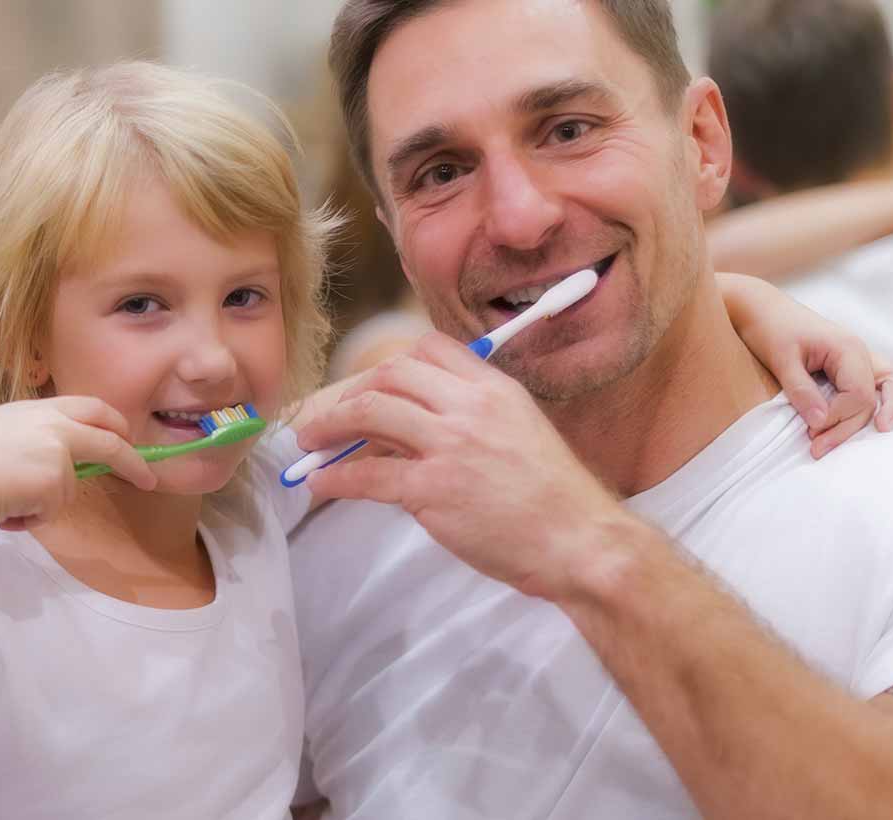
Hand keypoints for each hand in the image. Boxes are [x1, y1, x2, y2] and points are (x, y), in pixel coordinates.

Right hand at [0, 396, 155, 531]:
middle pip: (108, 438)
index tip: (123, 435)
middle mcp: (50, 422)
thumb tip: (56, 464)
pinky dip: (33, 517)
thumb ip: (30, 440)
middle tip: (145, 476)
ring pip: (68, 487)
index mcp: (34, 408)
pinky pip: (53, 508)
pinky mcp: (55, 477)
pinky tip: (7, 511)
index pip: (87, 406)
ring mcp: (56, 448)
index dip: (110, 422)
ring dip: (43, 504)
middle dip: (131, 458)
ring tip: (7, 503)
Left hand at [296, 331, 630, 600]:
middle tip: (331, 416)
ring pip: (369, 412)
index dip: (391, 365)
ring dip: (329, 425)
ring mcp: (450, 447)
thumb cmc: (556, 499)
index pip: (430, 350)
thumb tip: (421, 421)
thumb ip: (477, 417)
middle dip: (351, 392)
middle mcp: (470, 407)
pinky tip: (321, 483)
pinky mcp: (433, 491)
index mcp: (495, 389)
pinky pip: (367, 475)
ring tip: (310, 442)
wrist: (581, 542)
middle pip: (390, 375)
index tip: (371, 387)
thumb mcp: (524, 433)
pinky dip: (335, 478)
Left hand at [722, 274, 892, 457]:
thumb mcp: (781, 360)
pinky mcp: (850, 360)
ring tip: (880, 433)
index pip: (858, 394)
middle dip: (848, 427)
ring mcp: (859, 354)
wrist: (760, 307)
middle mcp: (861, 351)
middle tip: (817, 449)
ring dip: (876, 414)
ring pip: (885, 387)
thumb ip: (801, 391)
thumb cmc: (769, 329)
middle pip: (871, 398)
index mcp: (848, 348)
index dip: (837, 417)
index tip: (809, 429)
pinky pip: (882, 376)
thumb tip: (820, 422)